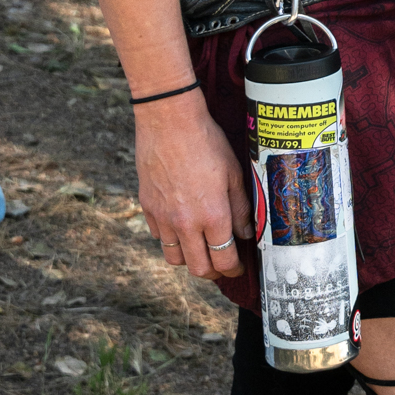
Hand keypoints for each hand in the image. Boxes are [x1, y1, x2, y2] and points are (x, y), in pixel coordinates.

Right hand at [134, 93, 250, 276]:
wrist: (169, 122)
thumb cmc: (206, 142)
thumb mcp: (234, 173)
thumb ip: (241, 208)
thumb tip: (247, 233)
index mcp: (212, 215)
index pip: (224, 260)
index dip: (233, 268)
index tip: (238, 266)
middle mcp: (185, 223)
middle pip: (198, 268)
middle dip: (213, 272)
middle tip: (222, 264)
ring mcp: (163, 218)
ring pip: (174, 258)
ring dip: (189, 259)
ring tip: (200, 248)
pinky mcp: (147, 208)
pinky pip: (159, 237)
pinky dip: (171, 239)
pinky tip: (181, 225)